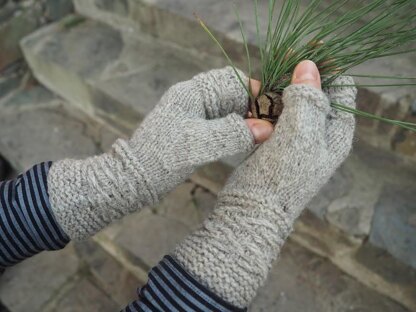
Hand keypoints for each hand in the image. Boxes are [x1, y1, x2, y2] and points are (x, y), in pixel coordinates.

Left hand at [48, 67, 271, 239]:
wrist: (133, 180)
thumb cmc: (162, 159)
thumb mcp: (199, 144)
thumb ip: (233, 133)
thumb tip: (266, 128)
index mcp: (192, 93)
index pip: (231, 81)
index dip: (254, 93)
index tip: (271, 112)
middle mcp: (193, 100)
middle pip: (231, 94)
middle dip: (252, 107)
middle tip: (269, 126)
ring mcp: (193, 116)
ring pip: (227, 111)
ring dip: (244, 120)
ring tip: (261, 136)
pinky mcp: (193, 132)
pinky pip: (220, 125)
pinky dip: (234, 130)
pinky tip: (245, 142)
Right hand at [173, 60, 356, 307]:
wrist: (251, 211)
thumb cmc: (280, 177)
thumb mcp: (298, 135)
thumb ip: (307, 99)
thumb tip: (309, 66)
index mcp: (336, 133)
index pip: (341, 88)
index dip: (324, 70)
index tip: (300, 59)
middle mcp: (320, 135)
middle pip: (316, 93)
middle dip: (298, 80)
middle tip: (277, 72)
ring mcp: (298, 139)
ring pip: (293, 103)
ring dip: (280, 92)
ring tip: (264, 89)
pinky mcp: (277, 144)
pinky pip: (277, 116)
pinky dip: (268, 106)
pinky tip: (255, 103)